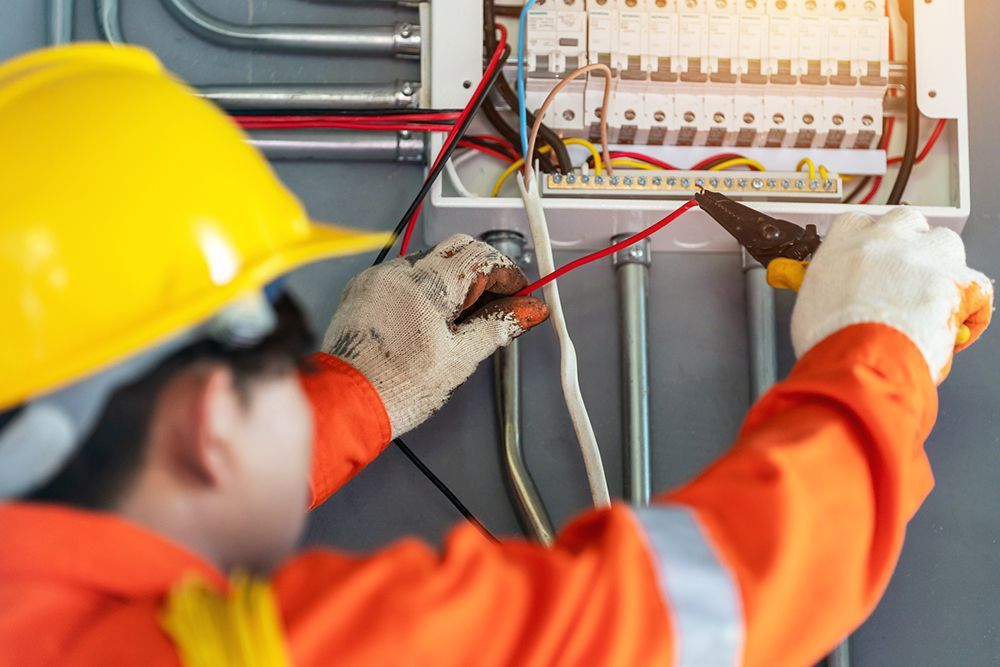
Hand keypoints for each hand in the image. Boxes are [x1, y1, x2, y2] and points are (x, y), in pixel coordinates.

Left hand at [323, 234, 548, 436]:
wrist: (346, 405)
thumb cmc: (399, 388)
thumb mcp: (461, 358)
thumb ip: (498, 326)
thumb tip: (530, 310)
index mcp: (428, 285)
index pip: (482, 256)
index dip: (507, 275)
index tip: (517, 296)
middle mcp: (399, 271)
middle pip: (456, 250)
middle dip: (481, 275)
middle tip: (493, 309)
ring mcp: (377, 277)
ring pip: (430, 261)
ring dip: (452, 282)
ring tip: (458, 324)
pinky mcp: (363, 289)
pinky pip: (403, 275)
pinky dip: (424, 289)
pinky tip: (428, 321)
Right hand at [792, 208, 992, 382]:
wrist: (859, 356)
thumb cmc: (830, 337)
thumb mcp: (811, 304)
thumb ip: (830, 291)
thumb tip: (836, 304)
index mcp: (845, 241)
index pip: (857, 223)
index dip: (865, 241)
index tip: (867, 258)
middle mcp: (887, 238)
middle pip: (906, 221)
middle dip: (907, 243)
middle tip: (902, 276)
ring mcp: (925, 255)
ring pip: (946, 243)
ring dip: (941, 266)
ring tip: (931, 299)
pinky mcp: (959, 279)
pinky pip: (977, 287)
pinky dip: (969, 311)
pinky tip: (954, 331)